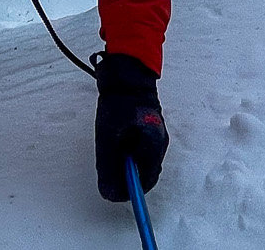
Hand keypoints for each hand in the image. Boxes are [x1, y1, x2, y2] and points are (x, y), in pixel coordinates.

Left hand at [94, 53, 167, 201]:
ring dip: (123, 161)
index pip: (145, 182)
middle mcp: (159, 142)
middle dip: (124, 174)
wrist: (126, 71)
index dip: (128, 190)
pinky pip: (138, 148)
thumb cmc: (118, 103)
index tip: (111, 188)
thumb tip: (109, 194)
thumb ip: (108, 167)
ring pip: (140, 160)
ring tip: (109, 146)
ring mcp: (156, 134)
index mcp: (154, 145)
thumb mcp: (107, 138)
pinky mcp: (149, 128)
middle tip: (105, 166)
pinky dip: (125, 150)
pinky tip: (114, 138)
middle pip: (143, 172)